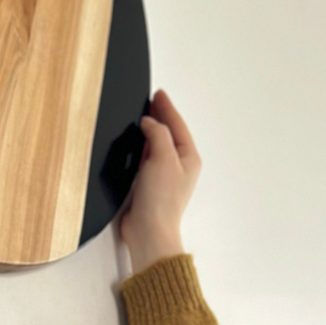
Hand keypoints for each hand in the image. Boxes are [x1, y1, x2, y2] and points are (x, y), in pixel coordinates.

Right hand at [119, 89, 201, 255]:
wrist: (149, 230)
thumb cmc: (160, 201)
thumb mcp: (163, 158)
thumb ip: (157, 134)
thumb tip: (148, 122)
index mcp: (189, 158)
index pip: (177, 125)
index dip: (166, 107)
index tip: (158, 94)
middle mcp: (179, 166)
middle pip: (169, 133)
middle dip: (160, 116)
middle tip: (151, 100)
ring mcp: (164, 175)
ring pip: (158, 145)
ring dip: (151, 130)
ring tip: (144, 115)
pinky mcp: (149, 184)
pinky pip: (147, 158)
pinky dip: (142, 146)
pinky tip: (136, 142)